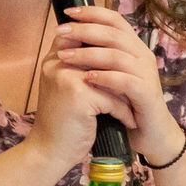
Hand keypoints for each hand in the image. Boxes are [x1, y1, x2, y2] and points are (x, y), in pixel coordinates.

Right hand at [31, 32, 129, 169]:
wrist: (49, 152)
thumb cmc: (63, 122)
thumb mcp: (66, 88)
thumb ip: (80, 68)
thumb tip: (110, 50)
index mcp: (54, 58)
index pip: (81, 34)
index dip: (104, 41)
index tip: (123, 58)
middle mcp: (57, 62)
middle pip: (99, 52)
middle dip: (121, 70)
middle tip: (137, 83)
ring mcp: (65, 76)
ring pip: (110, 76)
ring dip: (125, 94)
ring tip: (135, 104)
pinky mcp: (77, 95)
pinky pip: (112, 98)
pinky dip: (123, 112)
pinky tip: (127, 122)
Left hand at [50, 3, 179, 162]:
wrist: (148, 134)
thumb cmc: (125, 103)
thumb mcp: (108, 75)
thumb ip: (94, 56)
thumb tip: (67, 36)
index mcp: (133, 47)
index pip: (114, 20)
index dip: (92, 13)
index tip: (68, 12)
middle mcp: (142, 56)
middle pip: (113, 33)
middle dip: (84, 30)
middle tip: (60, 31)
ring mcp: (146, 74)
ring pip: (117, 55)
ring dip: (88, 54)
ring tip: (65, 56)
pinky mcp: (146, 94)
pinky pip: (125, 81)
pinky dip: (105, 77)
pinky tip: (87, 78)